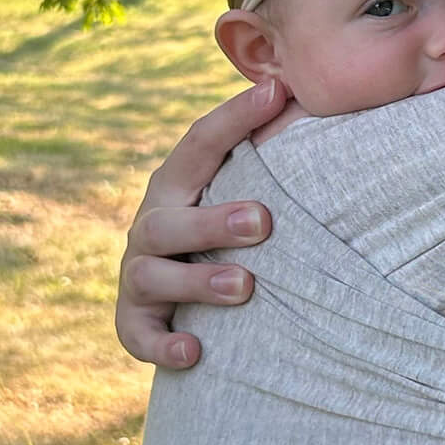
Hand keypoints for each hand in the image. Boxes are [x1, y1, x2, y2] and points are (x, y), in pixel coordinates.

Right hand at [117, 81, 285, 365]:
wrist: (175, 298)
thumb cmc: (223, 232)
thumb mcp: (238, 190)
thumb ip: (267, 153)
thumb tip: (311, 94)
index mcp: (176, 185)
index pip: (198, 144)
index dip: (234, 117)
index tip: (277, 92)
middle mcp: (149, 226)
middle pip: (170, 221)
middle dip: (214, 221)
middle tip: (263, 221)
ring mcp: (137, 275)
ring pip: (154, 276)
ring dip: (198, 281)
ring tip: (244, 286)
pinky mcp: (133, 322)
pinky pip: (140, 336)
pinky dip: (164, 346)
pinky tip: (195, 352)